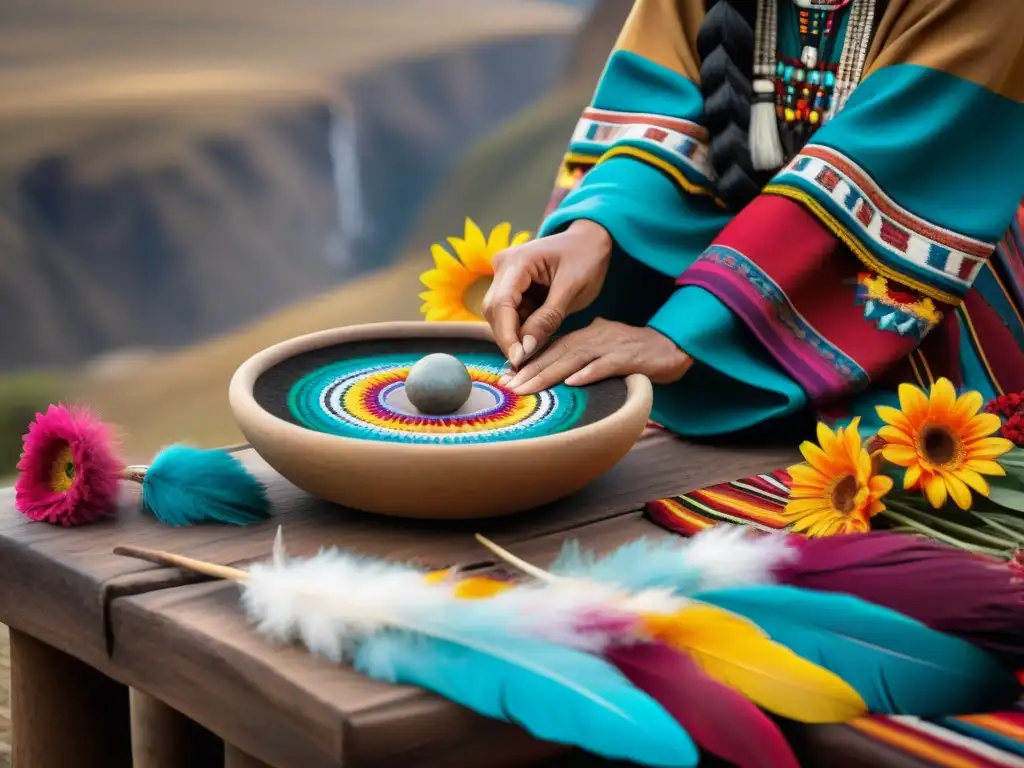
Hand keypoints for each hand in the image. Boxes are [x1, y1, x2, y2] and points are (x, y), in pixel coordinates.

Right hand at [483, 220, 612, 366]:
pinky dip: (520, 330)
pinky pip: (510, 314)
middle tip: (525, 364)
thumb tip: (525, 350)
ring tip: (532, 353)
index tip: (519, 360)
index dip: (507, 335)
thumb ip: (548, 319)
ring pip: (499, 316)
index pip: (501, 304)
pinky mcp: (511, 286)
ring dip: (514, 336)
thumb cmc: (586, 258)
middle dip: (508, 339)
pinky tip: (533, 341)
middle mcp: (503, 266)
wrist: (591, 241)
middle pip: (494, 311)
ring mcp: (504, 276)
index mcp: (517, 261)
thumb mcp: (572, 290)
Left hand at [501, 318, 693, 393]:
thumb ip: (586, 355)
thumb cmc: (639, 350)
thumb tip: (565, 371)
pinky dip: (589, 373)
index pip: (552, 348)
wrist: (675, 344)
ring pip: (574, 359)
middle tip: (507, 387)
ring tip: (527, 388)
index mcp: (587, 336)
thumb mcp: (606, 349)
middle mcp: (595, 337)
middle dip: (530, 371)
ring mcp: (611, 346)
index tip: (507, 378)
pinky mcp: (629, 358)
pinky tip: (572, 383)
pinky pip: (606, 365)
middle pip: (556, 354)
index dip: (529, 362)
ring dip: (549, 374)